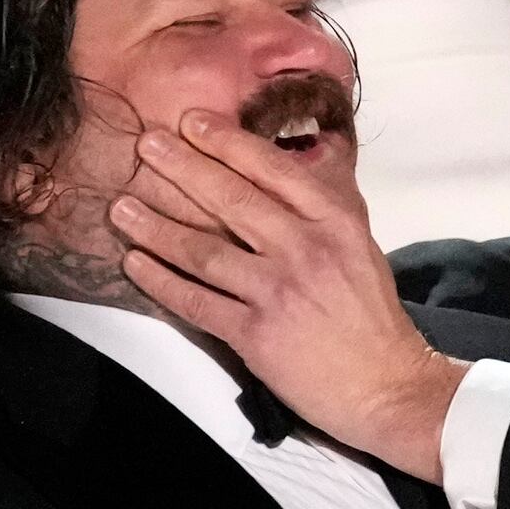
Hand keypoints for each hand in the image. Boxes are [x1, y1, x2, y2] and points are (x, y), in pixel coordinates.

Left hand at [113, 115, 463, 477]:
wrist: (387, 386)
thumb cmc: (370, 313)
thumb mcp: (359, 243)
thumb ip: (323, 202)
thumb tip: (288, 158)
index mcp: (334, 220)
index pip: (271, 169)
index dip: (225, 143)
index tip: (190, 122)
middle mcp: (305, 249)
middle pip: (230, 200)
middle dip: (181, 169)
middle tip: (144, 146)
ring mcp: (278, 292)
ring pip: (203, 251)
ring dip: (156, 226)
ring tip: (122, 208)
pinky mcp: (256, 335)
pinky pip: (197, 301)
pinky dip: (161, 282)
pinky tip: (134, 263)